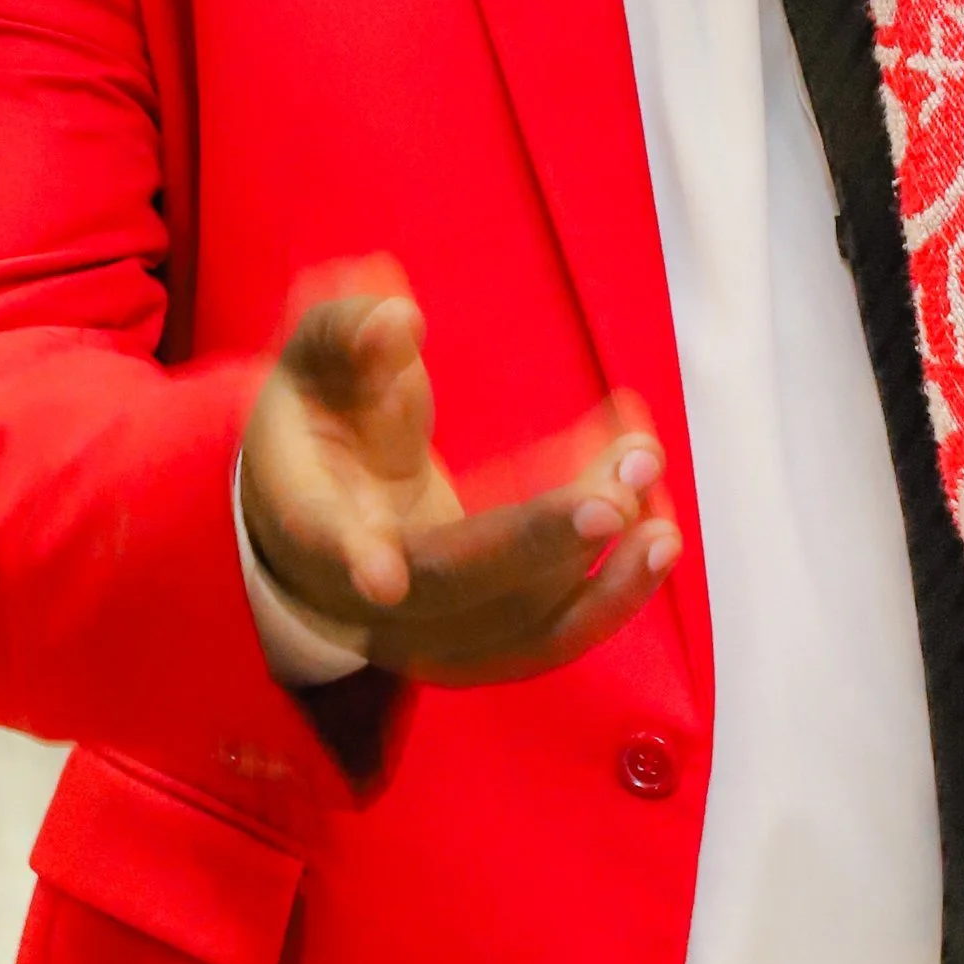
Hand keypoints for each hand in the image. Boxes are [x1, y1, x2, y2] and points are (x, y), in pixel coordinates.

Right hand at [237, 261, 679, 688]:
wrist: (325, 499)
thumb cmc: (323, 415)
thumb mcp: (316, 359)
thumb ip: (349, 332)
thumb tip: (397, 320)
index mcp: (306, 511)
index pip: (320, 537)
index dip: (351, 555)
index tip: (384, 577)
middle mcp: (358, 592)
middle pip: (448, 588)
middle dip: (536, 544)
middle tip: (614, 498)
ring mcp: (422, 629)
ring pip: (513, 624)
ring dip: (597, 570)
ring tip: (648, 477)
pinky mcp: (479, 643)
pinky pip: (549, 638)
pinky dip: (611, 594)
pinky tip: (658, 533)